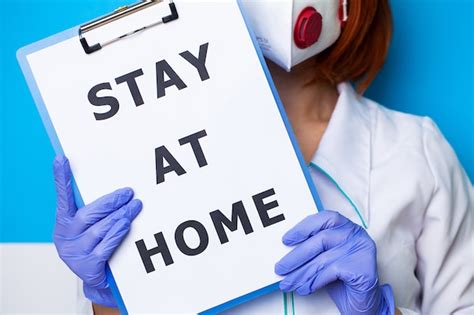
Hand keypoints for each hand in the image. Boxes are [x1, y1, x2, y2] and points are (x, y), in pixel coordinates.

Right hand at [53, 155, 142, 306]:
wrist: (99, 280)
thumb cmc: (95, 247)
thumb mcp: (89, 228)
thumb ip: (94, 210)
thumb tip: (113, 189)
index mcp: (63, 224)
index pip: (63, 198)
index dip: (61, 179)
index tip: (61, 159)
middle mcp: (66, 238)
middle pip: (87, 214)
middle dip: (110, 202)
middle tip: (128, 192)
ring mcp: (75, 254)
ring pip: (99, 229)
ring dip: (119, 216)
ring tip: (134, 206)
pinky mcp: (88, 267)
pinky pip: (105, 246)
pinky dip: (117, 234)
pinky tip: (127, 224)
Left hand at [275, 210, 394, 314]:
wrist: (362, 302)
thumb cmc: (342, 278)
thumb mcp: (324, 258)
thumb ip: (311, 250)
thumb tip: (285, 253)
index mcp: (345, 226)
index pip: (323, 219)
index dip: (303, 228)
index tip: (286, 240)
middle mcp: (355, 234)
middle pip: (320, 240)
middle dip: (296, 256)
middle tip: (280, 268)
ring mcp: (361, 249)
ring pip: (323, 259)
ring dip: (301, 273)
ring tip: (288, 283)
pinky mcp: (363, 267)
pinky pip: (331, 272)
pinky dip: (314, 281)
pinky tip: (305, 288)